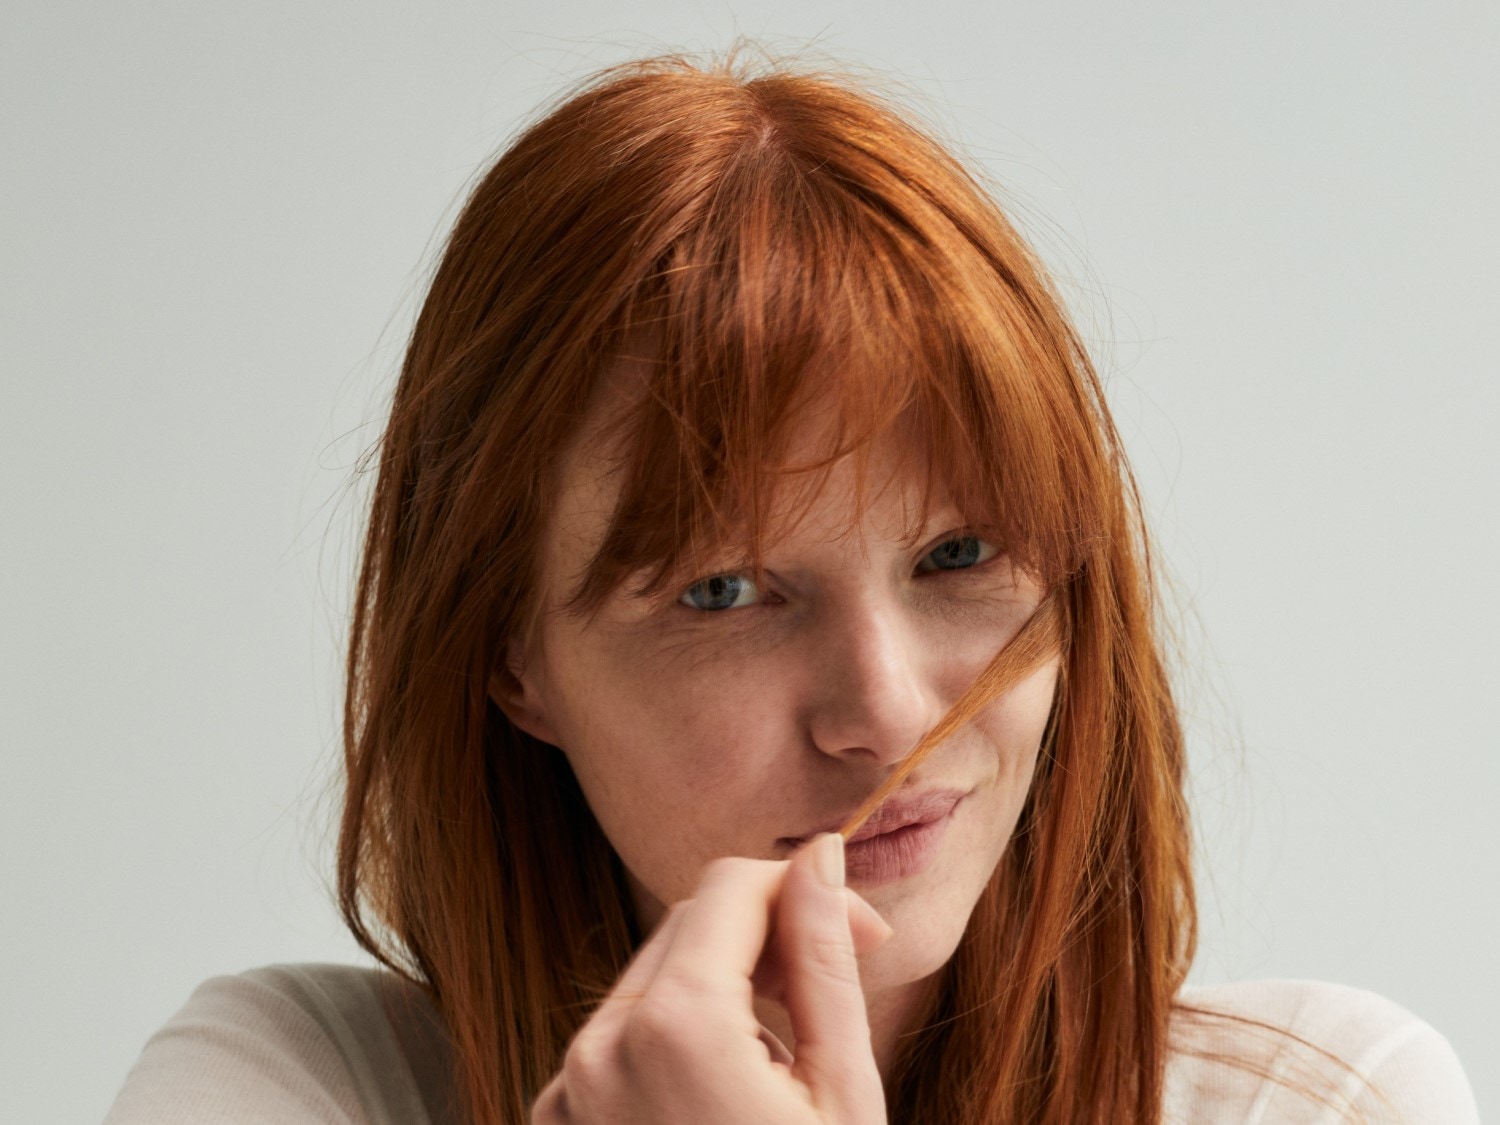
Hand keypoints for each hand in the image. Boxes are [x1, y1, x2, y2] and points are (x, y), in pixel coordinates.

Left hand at [530, 834, 890, 1123]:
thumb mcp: (841, 1091)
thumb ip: (822, 960)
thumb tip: (818, 854)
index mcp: (675, 1030)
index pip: (732, 884)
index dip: (801, 889)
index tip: (859, 931)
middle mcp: (599, 1050)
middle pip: (689, 922)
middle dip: (763, 937)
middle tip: (826, 995)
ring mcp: (569, 1091)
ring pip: (655, 974)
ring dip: (719, 987)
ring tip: (776, 1059)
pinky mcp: (558, 1119)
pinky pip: (620, 1034)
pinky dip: (672, 1038)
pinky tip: (719, 1088)